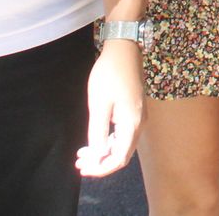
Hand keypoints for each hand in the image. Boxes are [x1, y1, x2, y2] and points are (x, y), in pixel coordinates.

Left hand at [76, 39, 143, 176]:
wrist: (123, 48)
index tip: (83, 168)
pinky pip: (123, 134)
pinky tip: (94, 139)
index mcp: (131, 123)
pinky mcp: (134, 110)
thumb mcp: (99, 103)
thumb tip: (98, 155)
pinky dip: (108, 141)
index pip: (119, 158)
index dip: (101, 168)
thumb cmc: (109, 73)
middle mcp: (139, 123)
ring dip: (103, 152)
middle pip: (122, 154)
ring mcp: (138, 116)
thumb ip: (98, 132)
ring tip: (82, 153)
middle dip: (100, 162)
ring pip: (122, 145)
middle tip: (79, 162)